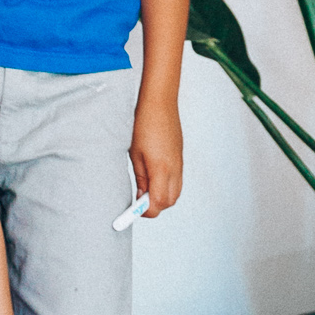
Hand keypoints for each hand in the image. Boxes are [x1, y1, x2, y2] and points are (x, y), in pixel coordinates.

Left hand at [130, 100, 182, 214]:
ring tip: (144, 188)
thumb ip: (140, 178)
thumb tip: (141, 197)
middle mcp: (175, 169)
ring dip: (162, 197)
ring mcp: (180, 164)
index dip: (146, 212)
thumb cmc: (143, 124)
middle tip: (138, 201)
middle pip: (169, 202)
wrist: (160, 103)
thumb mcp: (135, 154)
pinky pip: (177, 181)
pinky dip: (167, 186)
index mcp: (161, 169)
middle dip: (155, 206)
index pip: (159, 203)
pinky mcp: (180, 158)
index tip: (134, 211)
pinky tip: (153, 178)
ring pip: (176, 192)